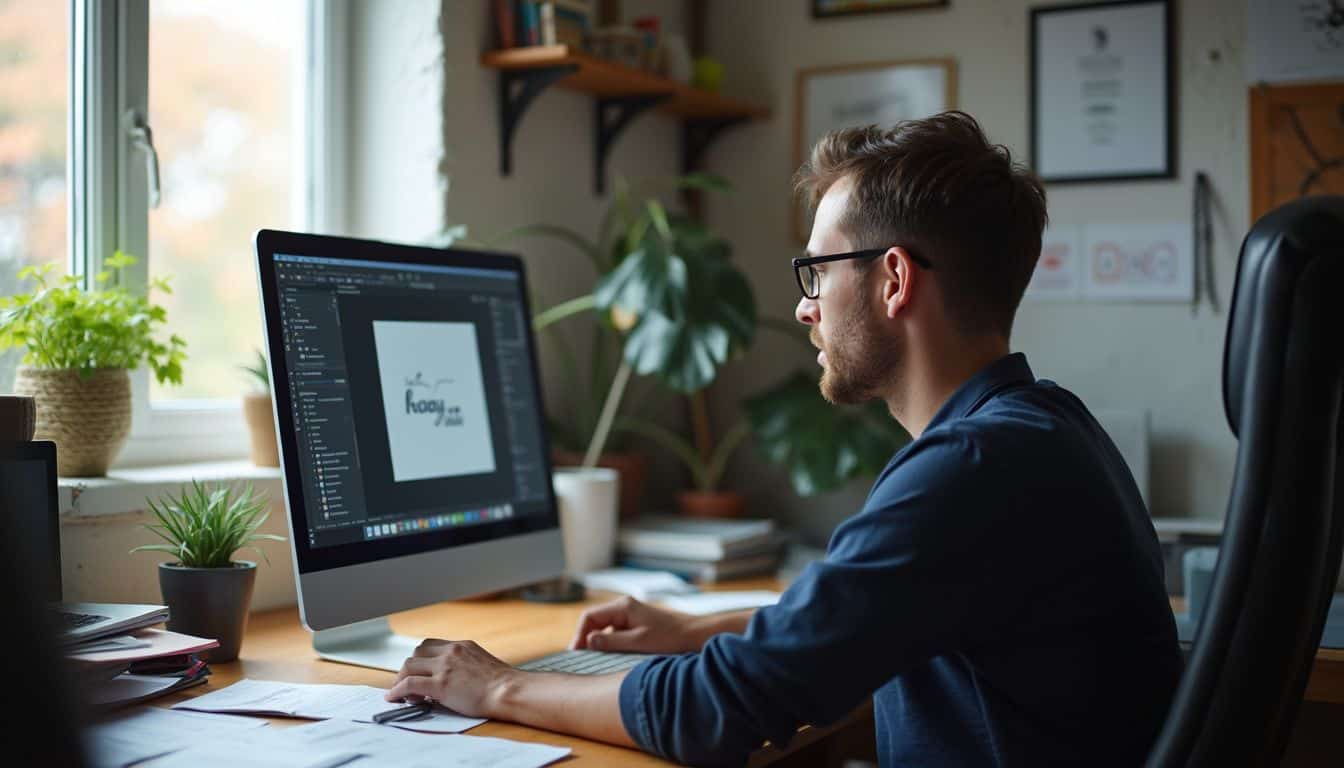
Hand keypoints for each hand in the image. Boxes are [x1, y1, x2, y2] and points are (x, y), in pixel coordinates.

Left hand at [385, 639, 515, 717]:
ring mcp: (445, 667)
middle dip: (409, 668)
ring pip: (409, 666)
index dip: (420, 659)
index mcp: (462, 646)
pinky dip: (397, 691)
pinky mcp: (440, 684)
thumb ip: (465, 665)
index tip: (417, 670)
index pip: (430, 645)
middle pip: (416, 653)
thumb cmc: (502, 684)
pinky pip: (409, 684)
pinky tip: (394, 698)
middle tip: (406, 682)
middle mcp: (452, 652)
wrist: (509, 691)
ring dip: (401, 679)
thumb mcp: (482, 663)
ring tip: (402, 693)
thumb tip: (452, 678)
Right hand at [570, 596, 700, 653]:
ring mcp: (631, 615)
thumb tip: (588, 641)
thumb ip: (611, 642)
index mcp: (623, 606)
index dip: (579, 635)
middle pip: (595, 622)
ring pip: (605, 628)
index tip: (575, 653)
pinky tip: (611, 658)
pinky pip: (616, 633)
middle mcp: (624, 607)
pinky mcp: (637, 624)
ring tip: (593, 661)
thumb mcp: (638, 642)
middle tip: (580, 660)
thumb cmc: (670, 637)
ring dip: (598, 643)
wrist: (696, 634)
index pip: (590, 617)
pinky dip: (610, 644)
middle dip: (586, 639)